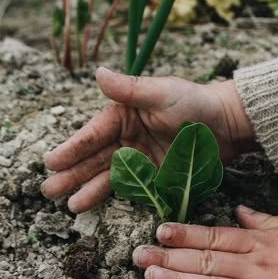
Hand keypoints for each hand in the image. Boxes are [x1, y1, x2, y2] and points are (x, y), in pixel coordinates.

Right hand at [42, 68, 253, 212]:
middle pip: (94, 158)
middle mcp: (127, 137)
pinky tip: (96, 205)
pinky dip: (113, 196)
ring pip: (108, 175)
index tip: (50, 162)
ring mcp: (140, 158)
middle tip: (49, 190)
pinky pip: (130, 187)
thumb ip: (129, 89)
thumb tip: (98, 73)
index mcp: (124, 115)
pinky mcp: (155, 175)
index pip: (93, 134)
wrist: (228, 124)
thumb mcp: (161, 93)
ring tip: (68, 205)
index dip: (72, 148)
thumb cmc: (195, 102)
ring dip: (88, 188)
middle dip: (72, 174)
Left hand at [133, 205, 277, 278]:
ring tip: (150, 276)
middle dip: (169, 256)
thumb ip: (263, 221)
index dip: (185, 233)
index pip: (215, 236)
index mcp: (260, 244)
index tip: (159, 229)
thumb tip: (238, 210)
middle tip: (138, 253)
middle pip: (205, 260)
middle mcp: (254, 268)